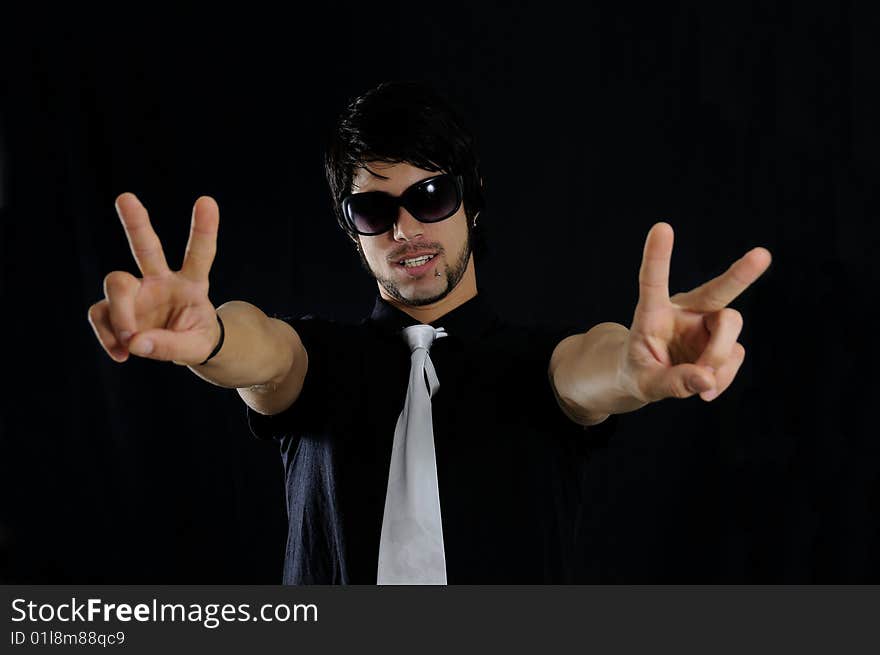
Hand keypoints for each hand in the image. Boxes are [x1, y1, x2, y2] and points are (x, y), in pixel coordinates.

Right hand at [87, 193, 221, 364]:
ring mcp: (137, 292)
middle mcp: (161, 280)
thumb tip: (135, 342)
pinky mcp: (116, 307)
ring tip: (130, 342)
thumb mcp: (196, 347)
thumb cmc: (195, 338)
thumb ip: (170, 346)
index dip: (203, 229)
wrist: (181, 346)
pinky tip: (121, 352)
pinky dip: (108, 336)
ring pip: (116, 283)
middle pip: (147, 247)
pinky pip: (101, 315)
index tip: (207, 201)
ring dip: (120, 314)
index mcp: (192, 283)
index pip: (199, 254)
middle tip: (126, 197)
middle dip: (136, 223)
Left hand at [620, 222, 771, 402]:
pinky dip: (722, 378)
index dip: (658, 256)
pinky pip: (735, 358)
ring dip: (718, 359)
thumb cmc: (638, 371)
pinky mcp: (725, 343)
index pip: (653, 281)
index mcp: (653, 312)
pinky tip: (705, 390)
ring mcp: (708, 326)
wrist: (650, 378)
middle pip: (717, 291)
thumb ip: (671, 383)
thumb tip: (705, 378)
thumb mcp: (644, 384)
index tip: (662, 227)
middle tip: (762, 255)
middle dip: (740, 275)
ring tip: (699, 384)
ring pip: (730, 330)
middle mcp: (685, 311)